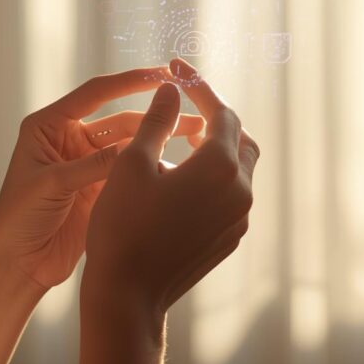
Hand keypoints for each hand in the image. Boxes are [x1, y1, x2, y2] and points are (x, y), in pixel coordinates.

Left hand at [0, 67, 205, 288]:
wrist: (17, 263)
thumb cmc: (17, 218)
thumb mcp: (53, 184)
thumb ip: (92, 164)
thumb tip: (134, 147)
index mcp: (49, 126)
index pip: (95, 94)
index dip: (129, 81)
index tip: (162, 75)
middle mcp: (70, 140)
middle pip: (121, 120)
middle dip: (155, 117)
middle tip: (192, 114)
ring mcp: (88, 165)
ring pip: (132, 147)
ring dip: (159, 141)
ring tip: (195, 136)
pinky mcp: (101, 190)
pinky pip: (131, 174)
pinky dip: (152, 169)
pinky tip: (177, 167)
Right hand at [82, 58, 259, 314]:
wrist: (128, 294)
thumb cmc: (122, 226)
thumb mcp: (131, 163)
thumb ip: (157, 121)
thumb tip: (173, 90)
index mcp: (218, 166)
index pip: (221, 111)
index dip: (199, 85)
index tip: (177, 69)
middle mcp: (241, 190)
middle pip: (240, 136)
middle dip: (216, 116)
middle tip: (184, 105)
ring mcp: (240, 218)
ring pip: (240, 167)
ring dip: (217, 148)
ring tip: (182, 141)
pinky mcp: (231, 238)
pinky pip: (233, 195)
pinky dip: (215, 177)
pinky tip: (183, 179)